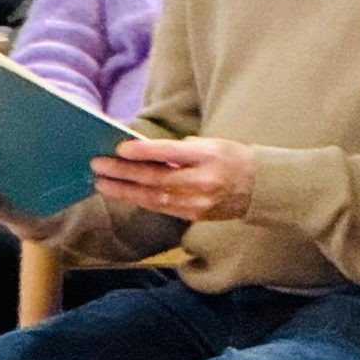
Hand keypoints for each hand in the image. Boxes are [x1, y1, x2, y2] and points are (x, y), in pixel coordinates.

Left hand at [94, 136, 255, 222]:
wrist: (261, 189)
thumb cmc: (232, 158)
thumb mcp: (212, 143)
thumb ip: (181, 148)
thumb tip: (146, 150)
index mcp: (209, 157)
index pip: (171, 154)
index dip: (144, 152)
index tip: (120, 148)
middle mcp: (203, 182)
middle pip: (157, 178)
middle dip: (124, 173)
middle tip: (98, 165)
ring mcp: (199, 203)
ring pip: (155, 198)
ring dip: (125, 191)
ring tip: (102, 183)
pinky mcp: (195, 216)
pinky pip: (162, 208)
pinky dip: (140, 200)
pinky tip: (123, 194)